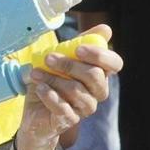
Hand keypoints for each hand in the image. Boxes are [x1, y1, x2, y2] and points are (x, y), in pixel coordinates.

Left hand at [15, 29, 121, 149]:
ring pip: (77, 91)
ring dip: (54, 79)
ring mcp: (85, 108)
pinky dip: (50, 96)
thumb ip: (79, 43)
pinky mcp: (70, 120)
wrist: (34, 110)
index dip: (100, 55)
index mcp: (99, 74)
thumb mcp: (62, 59)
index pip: (115, 64)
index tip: (78, 49)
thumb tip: (105, 29)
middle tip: (49, 58)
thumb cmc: (51, 81)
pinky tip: (40, 88)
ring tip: (36, 73)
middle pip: (95, 76)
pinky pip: (63, 108)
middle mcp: (97, 92)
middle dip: (70, 65)